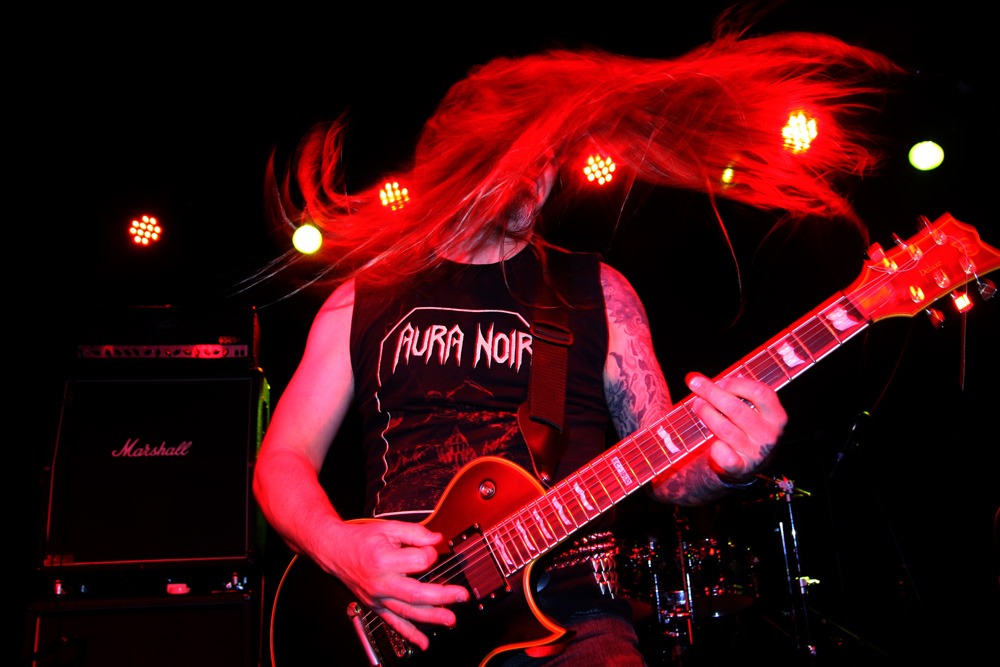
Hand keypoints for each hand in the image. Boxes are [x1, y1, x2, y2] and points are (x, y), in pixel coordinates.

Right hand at [319, 519, 469, 649]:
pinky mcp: (377, 606)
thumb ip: (415, 532)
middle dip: (442, 596)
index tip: (432, 549)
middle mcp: (380, 582)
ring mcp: (378, 598)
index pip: (418, 561)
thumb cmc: (361, 539)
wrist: (335, 551)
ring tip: (450, 619)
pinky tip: (424, 642)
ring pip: (407, 612)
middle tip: (461, 596)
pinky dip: (410, 634)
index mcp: (383, 560)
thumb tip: (436, 539)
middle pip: (415, 594)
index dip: (431, 554)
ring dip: (431, 618)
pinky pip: (395, 623)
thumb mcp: (389, 528)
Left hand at [685, 373, 786, 480]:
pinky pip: (723, 455)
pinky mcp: (741, 468)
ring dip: (706, 413)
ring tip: (697, 404)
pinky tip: (710, 441)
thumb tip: (701, 380)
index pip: (761, 393)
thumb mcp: (751, 412)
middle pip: (736, 408)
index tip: (719, 381)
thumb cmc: (744, 430)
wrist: (746, 468)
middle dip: (711, 393)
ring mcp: (756, 453)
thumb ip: (736, 395)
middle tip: (695, 384)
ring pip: (724, 428)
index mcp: (776, 416)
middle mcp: (769, 434)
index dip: (736, 384)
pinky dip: (714, 446)